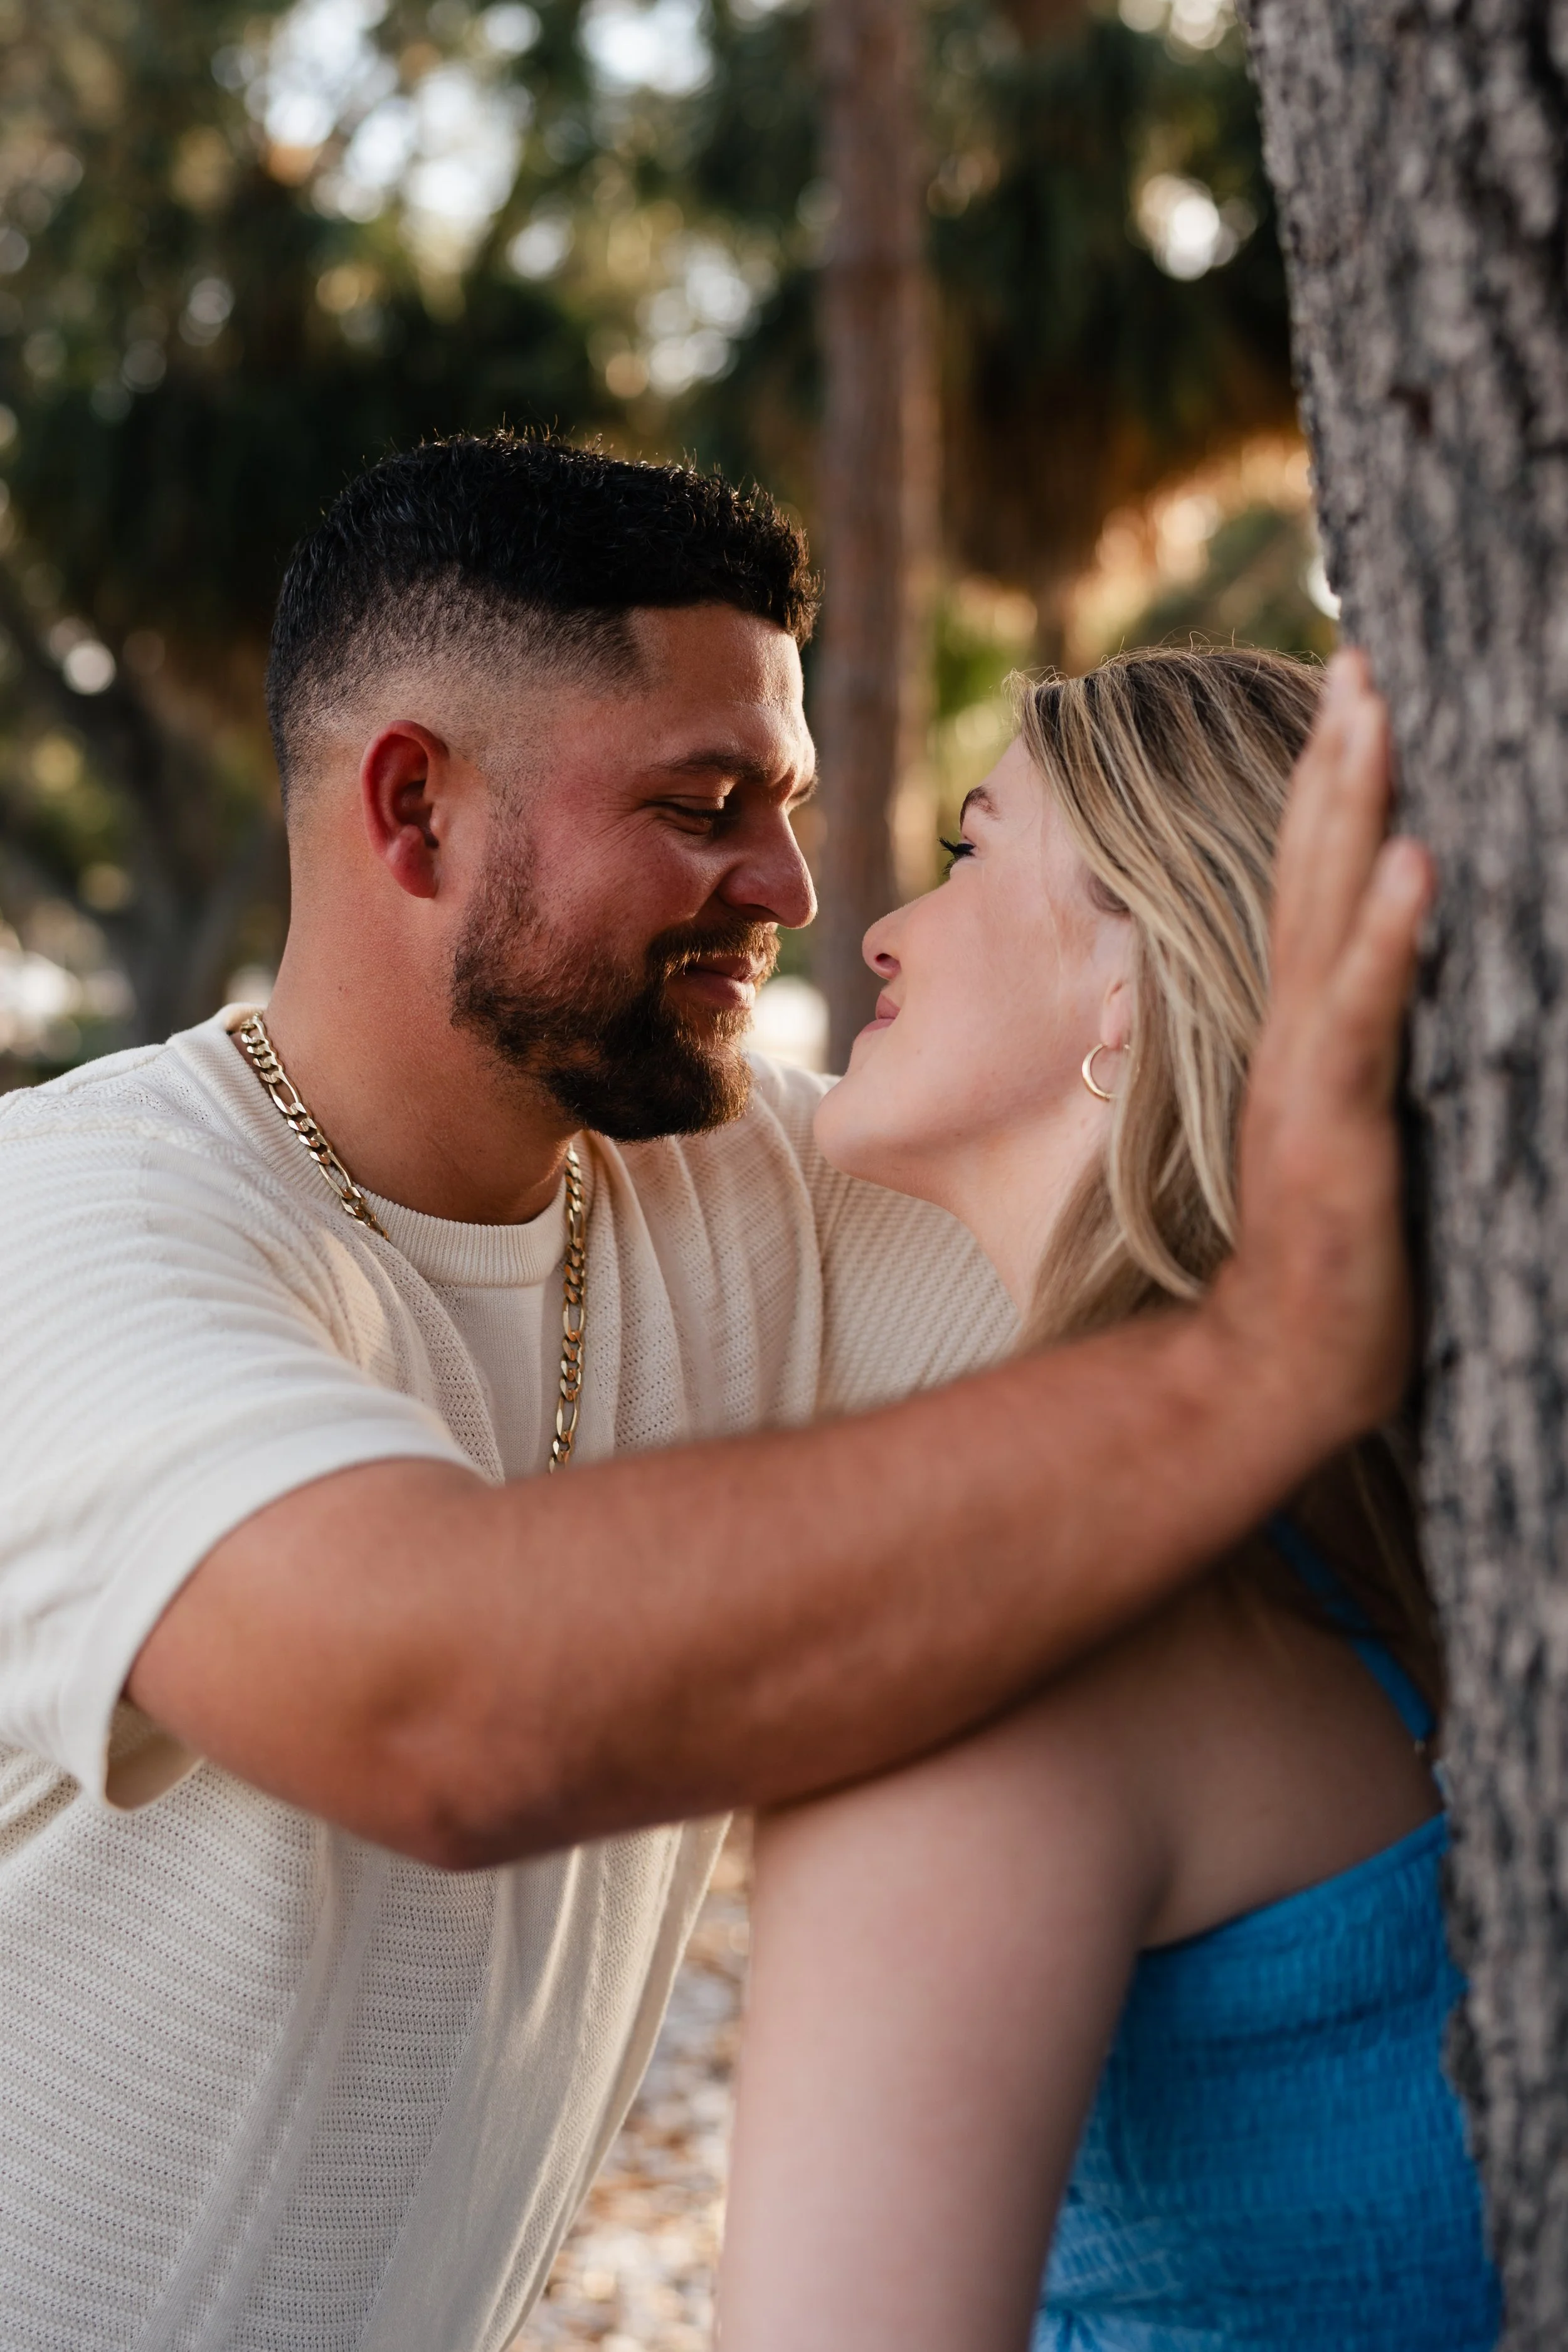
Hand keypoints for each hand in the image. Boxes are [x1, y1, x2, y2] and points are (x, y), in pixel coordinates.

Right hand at [1212, 649, 1432, 1449]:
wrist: (1279, 1361)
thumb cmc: (1331, 1256)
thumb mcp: (1350, 1127)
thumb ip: (1361, 1051)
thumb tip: (1399, 987)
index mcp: (1301, 1028)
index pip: (1315, 883)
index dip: (1335, 788)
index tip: (1359, 694)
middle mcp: (1295, 1030)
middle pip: (1308, 867)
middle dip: (1340, 757)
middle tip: (1365, 654)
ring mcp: (1308, 1073)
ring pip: (1324, 914)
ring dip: (1350, 808)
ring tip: (1372, 711)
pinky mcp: (1334, 1124)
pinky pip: (1361, 1015)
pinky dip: (1385, 936)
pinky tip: (1412, 862)